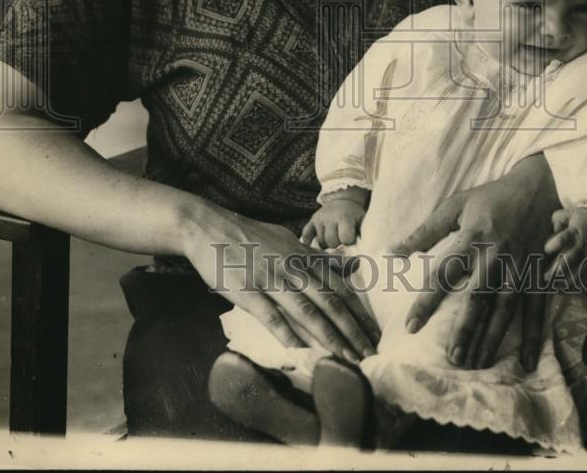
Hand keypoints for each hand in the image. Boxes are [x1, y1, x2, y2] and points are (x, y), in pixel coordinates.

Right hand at [181, 200, 379, 361]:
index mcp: (303, 257)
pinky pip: (271, 316)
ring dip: (330, 338)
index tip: (376, 334)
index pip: (340, 288)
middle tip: (371, 354)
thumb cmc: (250, 236)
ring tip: (347, 360)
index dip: (360, 313)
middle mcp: (292, 268)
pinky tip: (301, 352)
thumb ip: (318, 257)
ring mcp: (271, 279)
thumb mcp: (288, 239)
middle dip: (353, 331)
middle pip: (330, 302)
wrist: (210, 227)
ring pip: (307, 311)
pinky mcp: (248, 291)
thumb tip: (349, 266)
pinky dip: (287, 334)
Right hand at [301, 188, 366, 247]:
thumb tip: (364, 251)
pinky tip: (314, 245)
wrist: (342, 200)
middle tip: (341, 241)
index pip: (345, 238)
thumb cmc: (354, 214)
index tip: (351, 240)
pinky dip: (309, 241)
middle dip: (337, 245)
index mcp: (345, 217)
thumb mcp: (362, 220)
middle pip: (331, 241)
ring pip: (320, 241)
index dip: (348, 242)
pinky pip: (306, 234)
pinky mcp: (312, 220)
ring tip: (333, 239)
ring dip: (327, 244)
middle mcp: (330, 218)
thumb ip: (362, 234)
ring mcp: (320, 219)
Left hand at [392, 154, 558, 371]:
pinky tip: (525, 361)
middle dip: (464, 330)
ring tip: (477, 363)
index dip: (426, 301)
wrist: (535, 186)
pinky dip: (533, 336)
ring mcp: (520, 267)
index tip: (411, 326)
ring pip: (505, 309)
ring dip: (492, 338)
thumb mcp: (454, 206)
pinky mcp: (538, 274)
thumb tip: (393, 251)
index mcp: (472, 238)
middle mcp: (496, 256)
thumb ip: (425, 232)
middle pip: (477, 298)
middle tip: (452, 358)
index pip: (444, 275)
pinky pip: (536, 308)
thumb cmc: (489, 197)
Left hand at [544, 207, 586, 282]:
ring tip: (558, 289)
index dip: (555, 243)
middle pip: (570, 259)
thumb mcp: (571, 213)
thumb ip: (558, 219)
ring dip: (570, 282)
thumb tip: (552, 229)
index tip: (546, 250)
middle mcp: (584, 244)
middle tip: (547, 279)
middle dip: (558, 271)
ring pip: (581, 272)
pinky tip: (578, 292)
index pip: (564, 238)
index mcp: (575, 232)